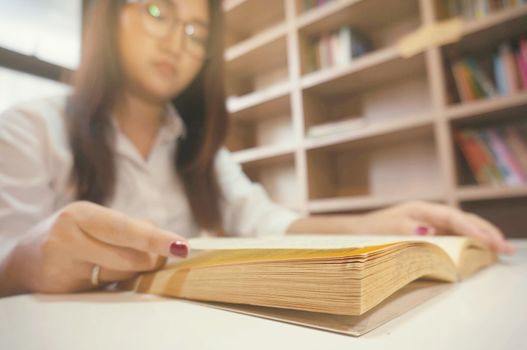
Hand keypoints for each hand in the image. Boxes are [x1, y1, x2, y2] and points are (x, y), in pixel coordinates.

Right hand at [3, 201, 187, 294]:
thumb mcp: (95, 221)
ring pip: (121, 276)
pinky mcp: (61, 290)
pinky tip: (100, 274)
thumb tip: (166, 242)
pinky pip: (107, 290)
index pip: (126, 228)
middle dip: (149, 260)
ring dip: (131, 273)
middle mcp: (68, 237)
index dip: (156, 238)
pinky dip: (115, 283)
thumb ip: (129, 228)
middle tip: (157, 256)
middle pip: (129, 257)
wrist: (27, 260)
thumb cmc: (73, 235)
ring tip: (113, 261)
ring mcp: (62, 266)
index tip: (181, 246)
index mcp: (81, 214)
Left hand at [355, 201, 514, 253]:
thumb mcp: (384, 228)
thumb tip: (431, 230)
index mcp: (419, 209)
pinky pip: (454, 236)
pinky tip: (484, 250)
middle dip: (485, 232)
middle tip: (504, 247)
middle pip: (463, 220)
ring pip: (462, 228)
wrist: (357, 231)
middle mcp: (428, 215)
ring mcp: (431, 223)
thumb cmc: (369, 229)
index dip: (470, 227)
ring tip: (503, 249)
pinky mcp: (430, 233)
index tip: (486, 239)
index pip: (451, 217)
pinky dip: (471, 242)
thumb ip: (406, 228)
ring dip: (483, 236)